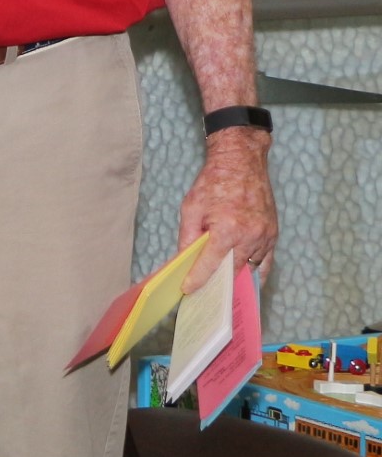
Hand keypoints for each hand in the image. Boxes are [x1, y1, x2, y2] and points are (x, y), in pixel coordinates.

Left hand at [177, 131, 275, 293]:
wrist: (241, 162)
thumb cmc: (214, 182)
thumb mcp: (191, 207)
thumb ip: (187, 236)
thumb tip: (183, 258)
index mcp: (227, 229)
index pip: (211, 264)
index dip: (198, 279)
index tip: (188, 290)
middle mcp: (250, 236)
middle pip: (232, 270)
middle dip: (218, 282)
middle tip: (204, 293)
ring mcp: (265, 237)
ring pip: (249, 267)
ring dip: (235, 275)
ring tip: (220, 286)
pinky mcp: (273, 234)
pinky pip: (265, 262)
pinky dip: (254, 270)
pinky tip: (243, 277)